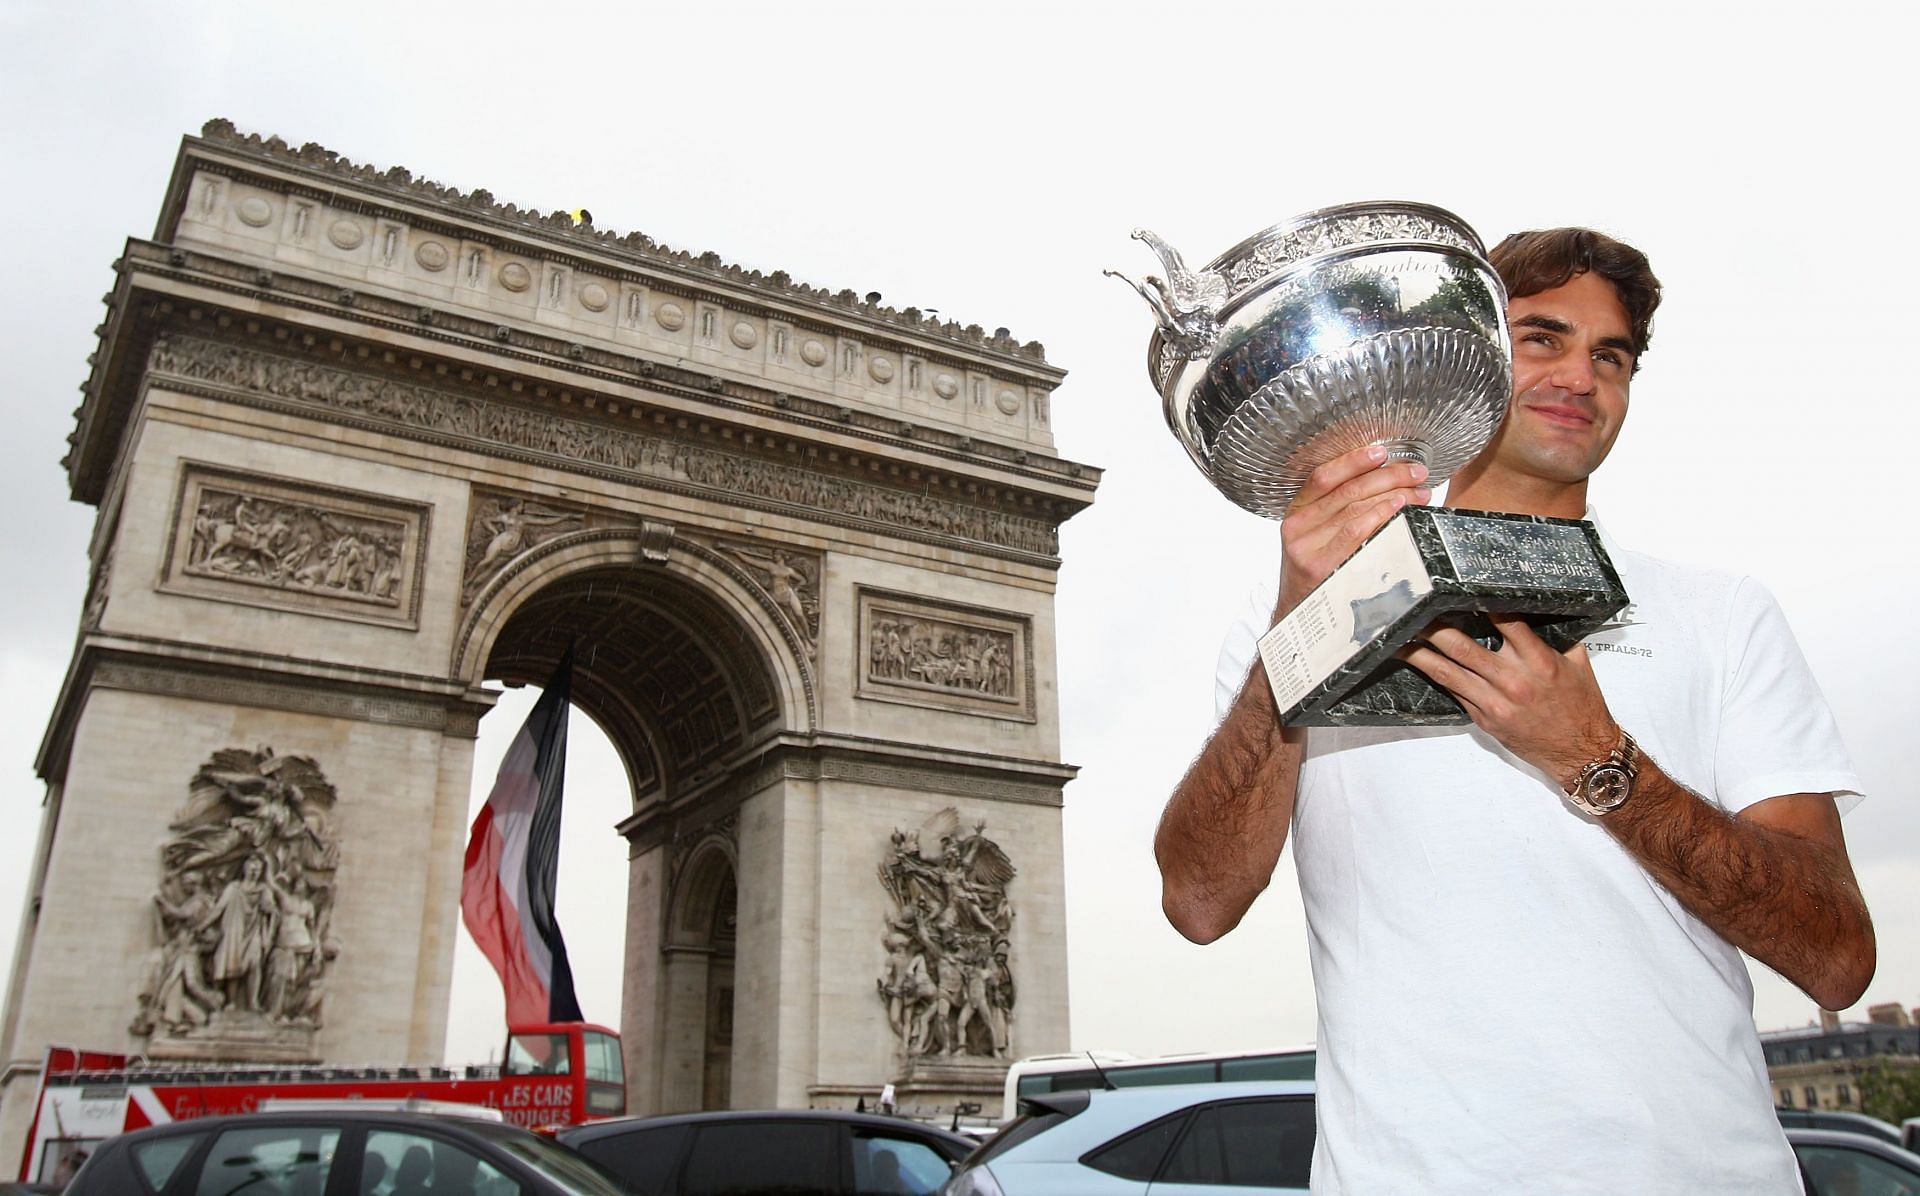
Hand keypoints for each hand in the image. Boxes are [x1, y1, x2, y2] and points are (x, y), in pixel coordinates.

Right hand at [1278, 445, 1430, 614]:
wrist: (1298, 615)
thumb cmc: (1317, 572)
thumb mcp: (1315, 537)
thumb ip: (1337, 511)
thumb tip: (1386, 480)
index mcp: (1296, 512)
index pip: (1323, 477)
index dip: (1354, 460)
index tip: (1382, 450)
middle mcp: (1297, 527)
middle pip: (1347, 491)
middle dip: (1388, 476)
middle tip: (1416, 473)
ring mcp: (1307, 548)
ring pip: (1355, 509)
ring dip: (1394, 495)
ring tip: (1419, 492)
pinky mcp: (1321, 567)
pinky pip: (1356, 533)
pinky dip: (1381, 516)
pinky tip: (1400, 510)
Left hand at [1400, 614, 1617, 784]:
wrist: (1581, 751)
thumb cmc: (1582, 707)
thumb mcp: (1577, 663)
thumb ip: (1555, 637)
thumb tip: (1538, 611)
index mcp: (1538, 661)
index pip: (1505, 621)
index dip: (1481, 603)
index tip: (1460, 588)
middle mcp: (1513, 681)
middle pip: (1462, 646)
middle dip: (1435, 627)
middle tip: (1415, 610)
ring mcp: (1495, 702)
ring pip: (1448, 672)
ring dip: (1420, 654)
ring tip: (1398, 638)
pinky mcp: (1484, 719)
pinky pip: (1455, 692)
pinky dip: (1436, 676)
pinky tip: (1419, 663)